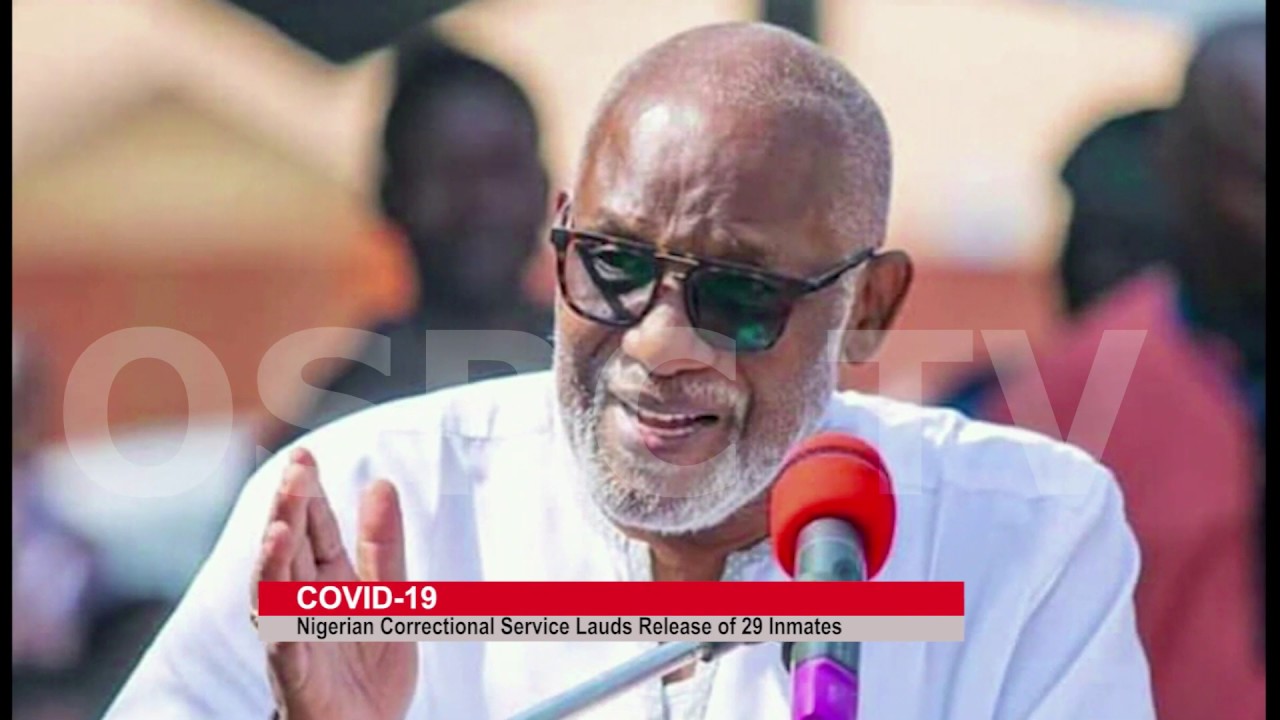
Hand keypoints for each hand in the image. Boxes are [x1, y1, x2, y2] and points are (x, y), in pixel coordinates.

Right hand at [251, 448, 416, 719]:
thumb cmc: (368, 672)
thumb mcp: (389, 598)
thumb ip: (383, 546)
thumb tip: (381, 482)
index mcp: (327, 584)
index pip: (315, 530)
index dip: (309, 495)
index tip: (304, 455)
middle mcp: (303, 607)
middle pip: (291, 552)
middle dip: (290, 511)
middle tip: (295, 470)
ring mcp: (296, 642)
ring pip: (277, 596)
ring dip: (275, 562)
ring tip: (280, 526)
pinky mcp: (298, 681)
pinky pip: (286, 652)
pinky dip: (283, 627)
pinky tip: (282, 605)